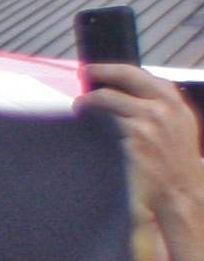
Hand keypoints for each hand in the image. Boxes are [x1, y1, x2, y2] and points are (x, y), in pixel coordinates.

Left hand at [85, 63, 203, 218]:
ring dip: (90, 96)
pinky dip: (91, 108)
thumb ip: (161, 110)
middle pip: (129, 75)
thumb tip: (131, 95)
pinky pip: (106, 114)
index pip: (146, 77)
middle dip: (103, 70)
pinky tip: (82, 112)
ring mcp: (151, 118)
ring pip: (111, 95)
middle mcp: (166, 106)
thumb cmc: (174, 164)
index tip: (104, 71)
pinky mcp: (137, 133)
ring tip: (79, 102)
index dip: (120, 72)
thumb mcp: (178, 129)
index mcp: (177, 103)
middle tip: (85, 71)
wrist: (181, 189)